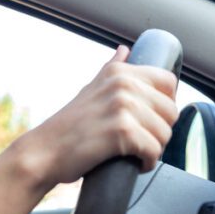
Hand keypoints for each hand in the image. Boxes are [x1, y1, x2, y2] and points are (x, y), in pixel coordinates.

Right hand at [19, 46, 179, 185]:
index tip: (149, 119)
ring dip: (154, 149)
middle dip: (160, 131)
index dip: (165, 105)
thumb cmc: (69, 126)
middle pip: (171, 111)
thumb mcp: (91, 88)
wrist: (44, 152)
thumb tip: (125, 49)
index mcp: (119, 72)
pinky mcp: (122, 132)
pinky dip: (147, 163)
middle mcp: (123, 84)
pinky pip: (154, 150)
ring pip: (165, 134)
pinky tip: (135, 163)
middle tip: (140, 141)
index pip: (168, 82)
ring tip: (135, 153)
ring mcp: (122, 107)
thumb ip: (112, 69)